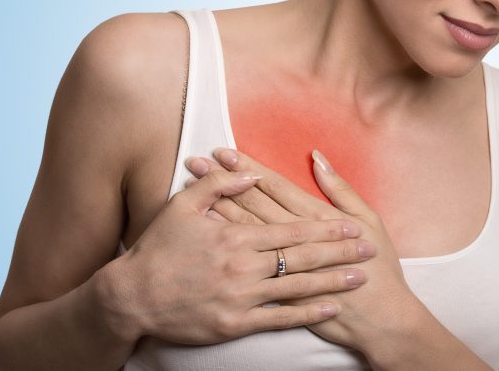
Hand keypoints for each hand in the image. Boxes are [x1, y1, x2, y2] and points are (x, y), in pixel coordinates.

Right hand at [108, 168, 376, 344]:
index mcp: (234, 236)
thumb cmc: (156, 250)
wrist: (131, 297)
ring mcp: (240, 296)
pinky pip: (279, 318)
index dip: (323, 227)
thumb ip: (218, 187)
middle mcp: (242, 265)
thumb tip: (249, 174)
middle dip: (338, 252)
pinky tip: (329, 307)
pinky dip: (306, 313)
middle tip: (367, 249)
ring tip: (360, 277)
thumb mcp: (181, 207)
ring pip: (295, 286)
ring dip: (331, 281)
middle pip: (300, 256)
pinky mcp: (234, 323)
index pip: (288, 228)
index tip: (349, 225)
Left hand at [185, 147, 420, 353]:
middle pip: (252, 205)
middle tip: (198, 163)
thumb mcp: (370, 221)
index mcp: (316, 217)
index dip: (248, 168)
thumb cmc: (381, 268)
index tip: (224, 152)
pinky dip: (226, 249)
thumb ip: (340, 189)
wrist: (381, 320)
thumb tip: (317, 158)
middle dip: (224, 182)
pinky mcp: (276, 292)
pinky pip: (243, 265)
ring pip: (245, 232)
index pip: (274, 186)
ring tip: (195, 192)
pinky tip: (206, 234)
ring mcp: (283, 268)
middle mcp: (294, 240)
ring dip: (218, 208)